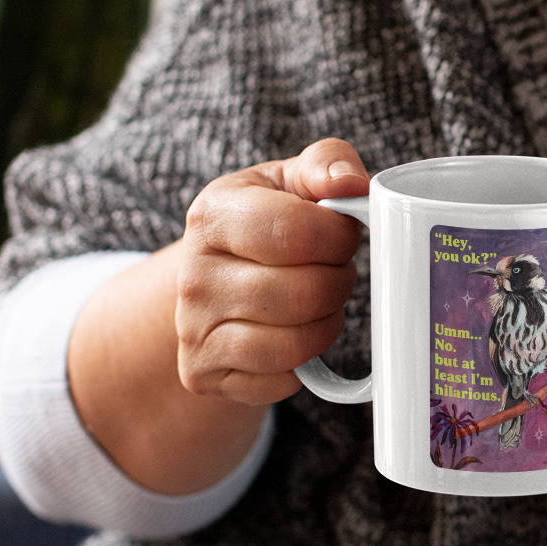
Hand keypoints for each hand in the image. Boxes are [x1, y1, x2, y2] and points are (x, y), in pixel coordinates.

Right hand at [176, 139, 368, 402]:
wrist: (210, 280)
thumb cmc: (265, 224)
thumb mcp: (290, 181)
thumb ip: (327, 164)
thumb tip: (353, 184)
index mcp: (213, 215)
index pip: (297, 233)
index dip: (340, 237)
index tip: (343, 234)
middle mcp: (194, 275)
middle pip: (306, 293)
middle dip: (338, 282)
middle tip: (333, 270)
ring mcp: (193, 330)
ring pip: (296, 344)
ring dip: (326, 324)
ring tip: (316, 301)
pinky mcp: (204, 374)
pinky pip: (283, 381)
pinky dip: (304, 363)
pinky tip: (293, 333)